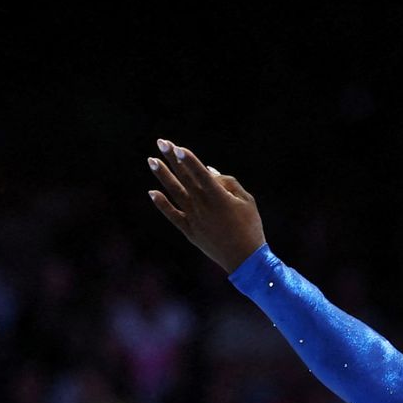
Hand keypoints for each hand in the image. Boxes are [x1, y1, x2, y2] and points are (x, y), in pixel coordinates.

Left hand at [147, 139, 265, 272]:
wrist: (245, 259)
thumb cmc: (250, 227)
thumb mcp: (247, 201)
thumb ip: (229, 183)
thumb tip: (210, 171)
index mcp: (218, 196)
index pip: (200, 173)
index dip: (189, 159)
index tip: (177, 147)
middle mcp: (202, 205)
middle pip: (184, 177)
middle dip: (172, 159)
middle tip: (161, 142)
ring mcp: (193, 218)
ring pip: (175, 192)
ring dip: (163, 175)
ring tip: (151, 160)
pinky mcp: (189, 231)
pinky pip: (172, 215)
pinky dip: (162, 204)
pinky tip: (152, 192)